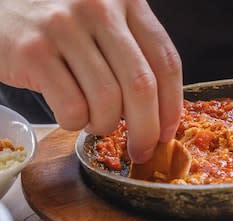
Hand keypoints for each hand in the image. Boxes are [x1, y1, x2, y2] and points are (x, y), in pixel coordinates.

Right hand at [0, 0, 182, 161]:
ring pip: (107, 101)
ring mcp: (64, 27)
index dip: (172, 106)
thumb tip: (160, 113)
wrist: (3, 9)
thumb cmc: (61, 25)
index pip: (166, 62)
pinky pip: (72, 107)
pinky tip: (71, 114)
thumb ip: (134, 54)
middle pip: (141, 86)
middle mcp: (100, 9)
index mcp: (128, 2)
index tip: (169, 132)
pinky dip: (76, 123)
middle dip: (146, 130)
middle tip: (141, 150)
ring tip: (95, 121)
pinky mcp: (34, 51)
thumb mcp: (106, 25)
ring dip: (105, 126)